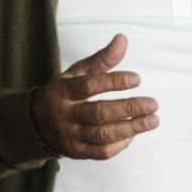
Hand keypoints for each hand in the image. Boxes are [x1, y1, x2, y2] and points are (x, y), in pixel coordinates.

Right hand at [31, 36, 157, 160]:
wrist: (38, 126)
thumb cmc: (63, 94)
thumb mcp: (77, 73)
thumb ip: (101, 59)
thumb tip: (122, 39)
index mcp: (62, 91)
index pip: (88, 86)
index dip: (113, 82)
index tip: (136, 79)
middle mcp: (66, 115)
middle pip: (98, 113)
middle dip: (128, 109)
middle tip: (152, 103)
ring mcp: (72, 136)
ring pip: (103, 135)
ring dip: (131, 128)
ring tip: (153, 120)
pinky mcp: (79, 152)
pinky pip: (103, 152)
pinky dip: (121, 144)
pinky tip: (135, 132)